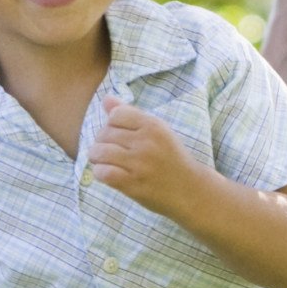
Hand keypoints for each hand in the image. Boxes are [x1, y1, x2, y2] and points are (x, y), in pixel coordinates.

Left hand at [85, 101, 202, 213]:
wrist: (190, 189)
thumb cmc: (170, 157)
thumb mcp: (157, 131)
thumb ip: (130, 114)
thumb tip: (106, 98)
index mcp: (153, 126)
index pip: (116, 114)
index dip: (112, 124)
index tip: (118, 135)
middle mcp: (146, 142)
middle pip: (105, 133)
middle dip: (102, 141)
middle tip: (110, 150)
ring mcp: (139, 164)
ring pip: (99, 152)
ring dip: (97, 157)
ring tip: (104, 161)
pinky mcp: (133, 184)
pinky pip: (103, 172)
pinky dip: (100, 172)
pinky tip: (108, 174)